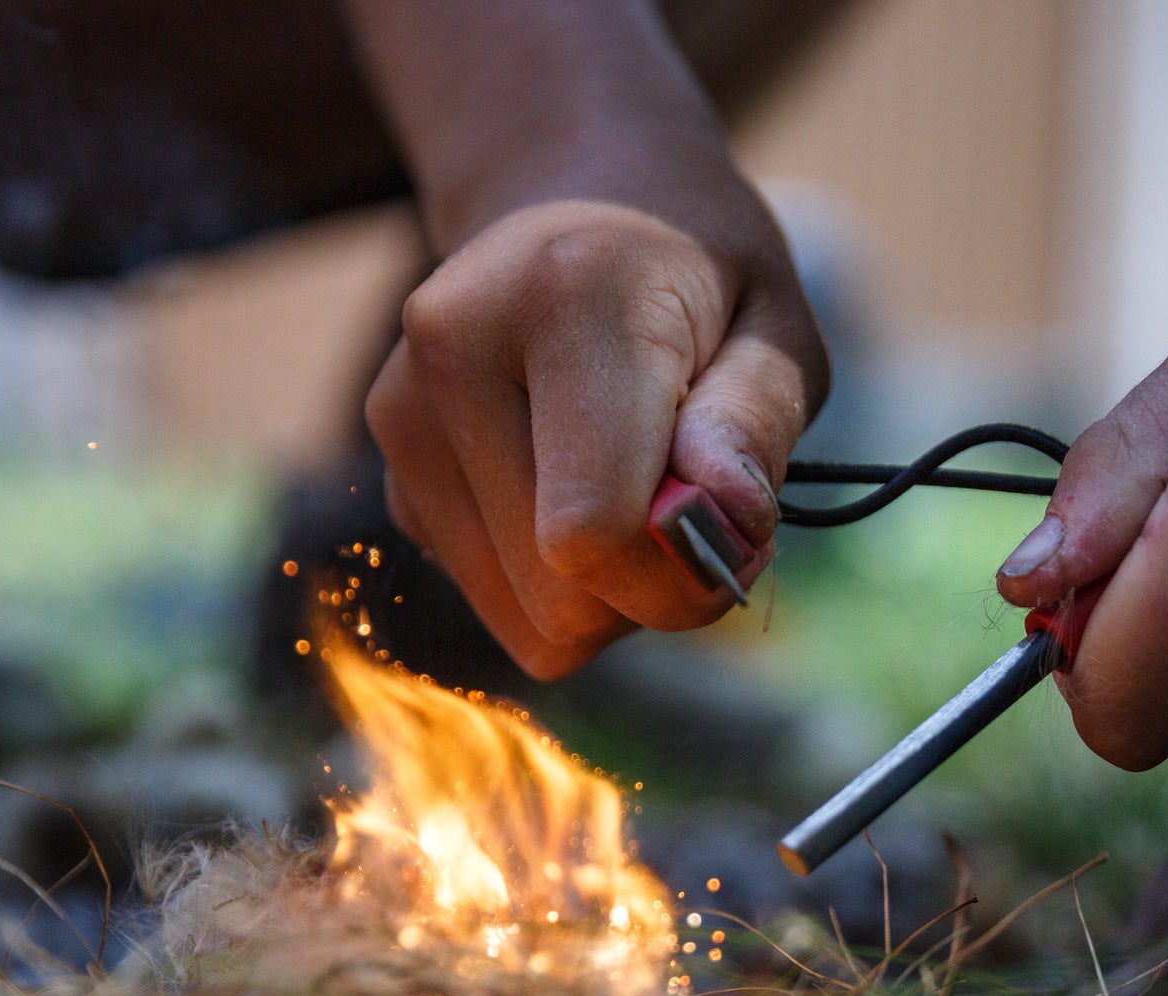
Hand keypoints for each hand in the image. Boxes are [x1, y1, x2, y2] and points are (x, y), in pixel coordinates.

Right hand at [366, 168, 823, 678]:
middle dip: (651, 588)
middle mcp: (452, 353)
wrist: (573, 201)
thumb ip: (756, 423)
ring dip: (606, 591)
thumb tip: (717, 523)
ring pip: (526, 623)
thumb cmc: (698, 277)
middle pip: (558, 600)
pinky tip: (574, 484)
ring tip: (634, 482)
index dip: (680, 577)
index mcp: (563, 300)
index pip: (594, 532)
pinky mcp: (391, 473)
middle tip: (697, 500)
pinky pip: (498, 603)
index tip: (740, 531)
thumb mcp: (775, 323)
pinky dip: (555, 578)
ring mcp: (401, 416)